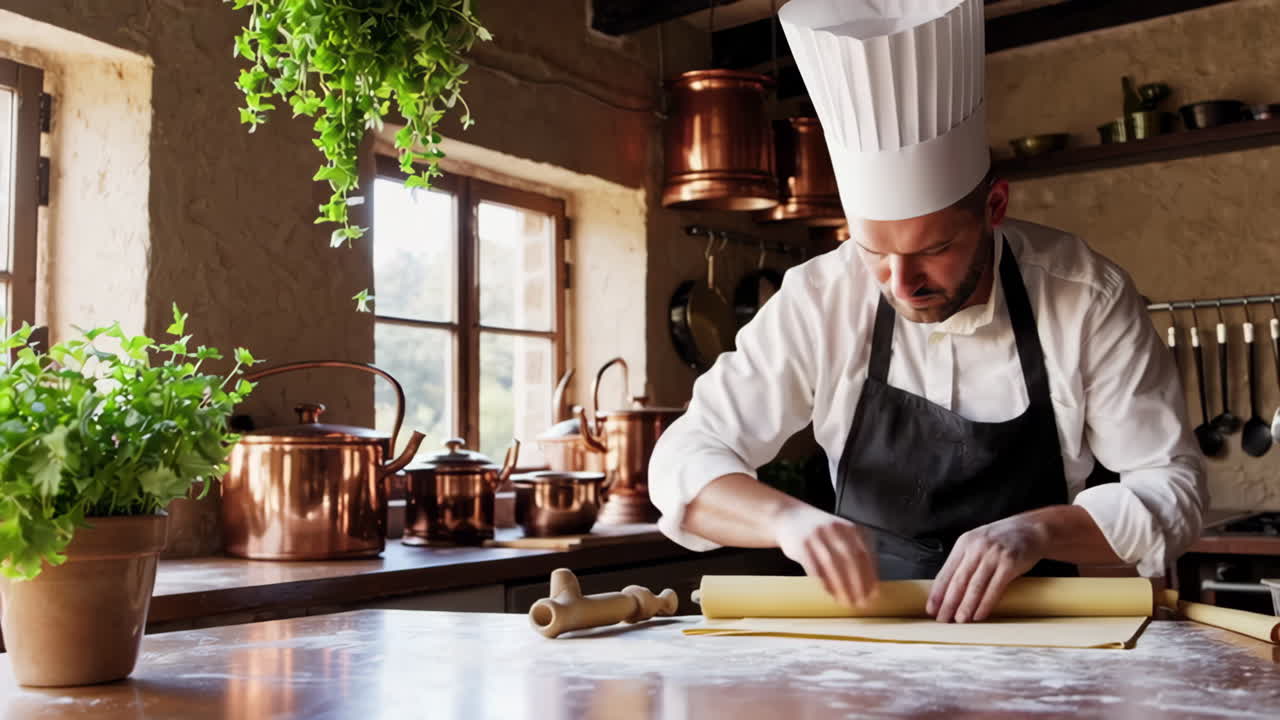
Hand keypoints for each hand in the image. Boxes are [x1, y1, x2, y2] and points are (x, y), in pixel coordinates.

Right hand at [772, 504, 878, 607]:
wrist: (788, 517)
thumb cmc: (821, 532)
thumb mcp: (841, 534)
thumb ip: (855, 550)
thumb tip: (869, 583)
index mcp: (850, 527)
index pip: (865, 554)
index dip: (870, 576)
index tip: (873, 593)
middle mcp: (835, 529)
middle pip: (850, 559)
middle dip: (858, 584)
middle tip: (862, 602)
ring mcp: (817, 535)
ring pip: (832, 565)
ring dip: (841, 586)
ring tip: (846, 602)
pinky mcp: (801, 544)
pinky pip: (814, 567)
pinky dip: (823, 582)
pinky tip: (830, 593)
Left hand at [927, 514, 1049, 622]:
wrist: (1032, 530)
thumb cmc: (1001, 540)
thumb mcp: (978, 543)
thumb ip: (964, 561)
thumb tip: (948, 590)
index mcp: (964, 543)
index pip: (946, 572)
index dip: (937, 592)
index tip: (931, 609)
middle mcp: (976, 548)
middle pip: (958, 581)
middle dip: (948, 603)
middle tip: (942, 619)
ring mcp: (993, 555)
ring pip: (975, 586)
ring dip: (966, 606)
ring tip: (960, 621)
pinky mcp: (1009, 564)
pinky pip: (994, 588)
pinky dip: (985, 604)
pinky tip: (979, 615)